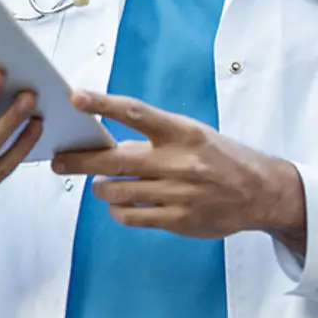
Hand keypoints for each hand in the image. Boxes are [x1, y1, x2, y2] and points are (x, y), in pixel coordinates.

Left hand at [50, 90, 306, 250]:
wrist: (259, 192)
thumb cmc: (220, 157)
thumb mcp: (192, 135)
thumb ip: (154, 136)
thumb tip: (108, 142)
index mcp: (182, 132)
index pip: (135, 112)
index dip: (102, 104)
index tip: (76, 97)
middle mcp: (178, 161)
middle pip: (115, 160)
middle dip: (80, 161)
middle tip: (58, 160)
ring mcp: (178, 193)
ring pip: (118, 192)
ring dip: (101, 188)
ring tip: (99, 183)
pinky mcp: (178, 220)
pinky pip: (132, 217)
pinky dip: (118, 210)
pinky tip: (119, 204)